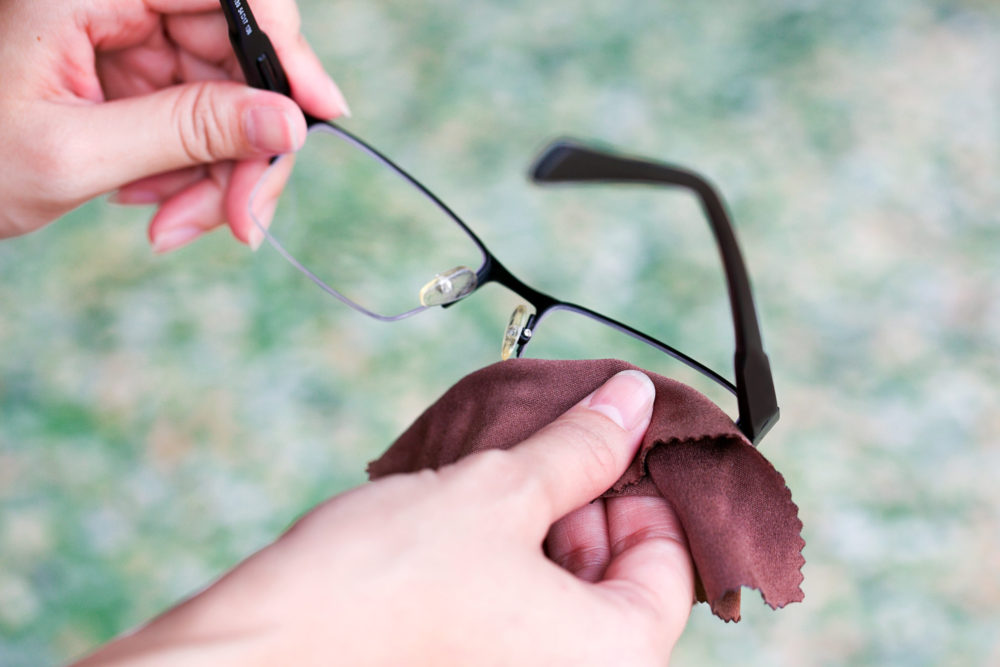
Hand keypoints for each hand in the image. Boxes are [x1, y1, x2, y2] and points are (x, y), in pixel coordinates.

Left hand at [0, 0, 346, 248]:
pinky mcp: (133, 78)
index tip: (321, 112)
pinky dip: (192, 174)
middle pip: (234, 56)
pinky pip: (198, 122)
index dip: (283, 47)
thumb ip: (187, 132)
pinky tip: (156, 204)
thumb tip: (289, 122)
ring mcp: (128, 41)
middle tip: (242, 217)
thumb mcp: (76, 153)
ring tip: (174, 223)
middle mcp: (117, 3)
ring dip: (219, 173)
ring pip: (225, 98)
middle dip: (248, 144)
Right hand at [74, 371, 694, 665]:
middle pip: (618, 580)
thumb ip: (580, 448)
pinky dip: (505, 564)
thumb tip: (635, 399)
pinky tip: (465, 523)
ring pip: (563, 596)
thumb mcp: (498, 492)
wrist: (259, 655)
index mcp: (614, 659)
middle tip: (539, 453)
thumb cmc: (379, 585)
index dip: (639, 488)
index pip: (673, 565)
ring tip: (492, 483)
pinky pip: (516, 616)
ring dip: (538, 529)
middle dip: (583, 505)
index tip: (599, 442)